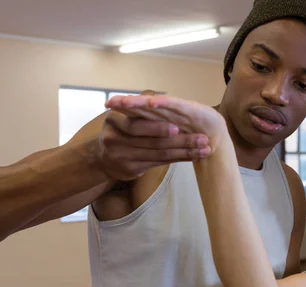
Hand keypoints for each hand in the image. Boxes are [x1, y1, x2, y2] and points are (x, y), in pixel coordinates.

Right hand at [80, 90, 212, 180]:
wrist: (101, 158)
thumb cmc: (121, 131)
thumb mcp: (123, 116)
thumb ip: (140, 110)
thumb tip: (161, 97)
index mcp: (115, 120)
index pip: (138, 124)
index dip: (158, 126)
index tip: (179, 125)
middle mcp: (115, 139)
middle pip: (152, 141)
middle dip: (180, 140)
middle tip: (202, 138)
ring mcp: (122, 157)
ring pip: (159, 154)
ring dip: (185, 151)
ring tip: (205, 149)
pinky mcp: (130, 169)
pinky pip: (159, 163)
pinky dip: (178, 159)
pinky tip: (193, 157)